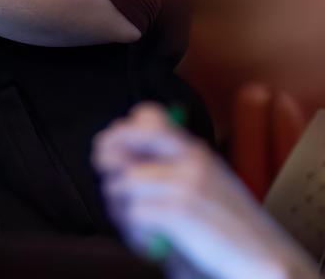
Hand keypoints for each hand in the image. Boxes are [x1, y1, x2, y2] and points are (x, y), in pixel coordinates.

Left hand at [93, 103, 318, 278]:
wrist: (266, 258)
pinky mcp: (178, 210)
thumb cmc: (233, 227)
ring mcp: (183, 182)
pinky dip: (136, 233)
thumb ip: (170, 168)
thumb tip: (120, 161)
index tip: (109, 150)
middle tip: (115, 189)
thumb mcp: (205, 183)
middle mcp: (187, 158)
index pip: (147, 115)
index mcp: (194, 149)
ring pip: (122, 184)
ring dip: (122, 210)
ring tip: (140, 227)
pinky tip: (153, 243)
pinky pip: (133, 214)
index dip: (120, 131)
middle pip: (122, 141)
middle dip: (107, 165)